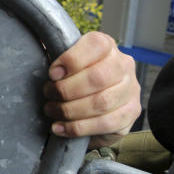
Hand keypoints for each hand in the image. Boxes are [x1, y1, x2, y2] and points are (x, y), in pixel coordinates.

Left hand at [43, 31, 139, 147]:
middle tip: (49, 94)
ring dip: (70, 110)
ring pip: (101, 102)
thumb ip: (57, 62)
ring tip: (52, 111)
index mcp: (106, 47)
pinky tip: (61, 127)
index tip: (52, 74)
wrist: (95, 107)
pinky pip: (106, 123)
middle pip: (98, 77)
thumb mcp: (66, 65)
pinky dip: (78, 128)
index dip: (71, 60)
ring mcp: (130, 90)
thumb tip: (42, 60)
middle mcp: (123, 66)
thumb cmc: (74, 80)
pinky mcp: (131, 113)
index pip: (96, 45)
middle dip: (66, 89)